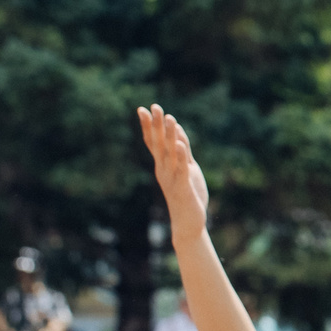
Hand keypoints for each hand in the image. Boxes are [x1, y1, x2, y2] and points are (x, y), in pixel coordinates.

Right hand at [137, 105, 210, 234]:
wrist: (188, 224)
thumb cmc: (187, 196)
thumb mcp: (187, 170)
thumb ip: (183, 153)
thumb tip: (178, 132)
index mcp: (163, 166)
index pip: (153, 143)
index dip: (148, 126)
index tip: (142, 109)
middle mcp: (164, 170)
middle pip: (159, 145)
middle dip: (157, 125)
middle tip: (154, 106)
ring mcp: (172, 179)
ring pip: (170, 154)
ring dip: (170, 136)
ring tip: (170, 118)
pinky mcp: (183, 189)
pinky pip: (182, 171)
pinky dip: (181, 158)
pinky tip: (181, 145)